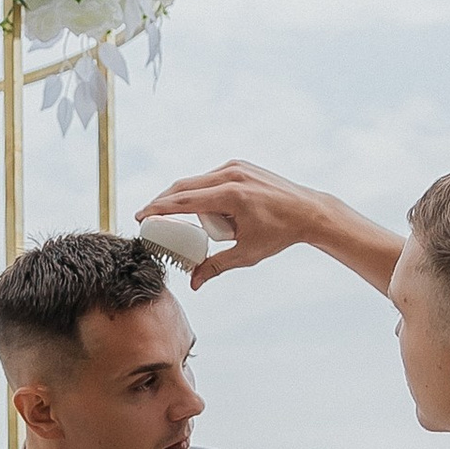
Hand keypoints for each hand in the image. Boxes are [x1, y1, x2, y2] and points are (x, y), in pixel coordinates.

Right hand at [135, 160, 335, 287]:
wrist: (308, 212)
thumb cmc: (279, 234)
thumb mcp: (247, 254)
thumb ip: (216, 266)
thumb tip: (193, 283)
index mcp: (231, 196)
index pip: (183, 201)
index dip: (158, 208)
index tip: (141, 216)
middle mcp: (231, 175)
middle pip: (184, 187)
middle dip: (164, 202)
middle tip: (150, 218)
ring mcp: (236, 167)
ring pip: (197, 181)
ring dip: (185, 198)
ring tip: (181, 219)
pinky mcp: (240, 165)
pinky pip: (211, 178)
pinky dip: (202, 192)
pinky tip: (200, 207)